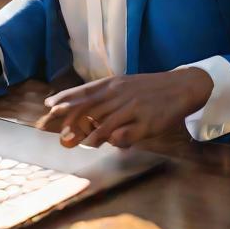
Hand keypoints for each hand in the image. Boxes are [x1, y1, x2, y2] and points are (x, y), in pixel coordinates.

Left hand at [35, 69, 213, 147]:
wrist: (180, 86)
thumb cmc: (147, 89)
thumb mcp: (124, 86)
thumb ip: (104, 99)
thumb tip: (84, 116)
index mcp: (112, 84)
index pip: (84, 92)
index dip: (66, 99)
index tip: (49, 106)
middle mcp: (120, 95)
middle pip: (91, 109)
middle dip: (73, 122)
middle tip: (60, 136)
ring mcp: (133, 108)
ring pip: (107, 124)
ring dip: (92, 136)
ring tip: (81, 144)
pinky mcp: (147, 123)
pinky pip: (128, 134)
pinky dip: (118, 140)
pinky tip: (113, 144)